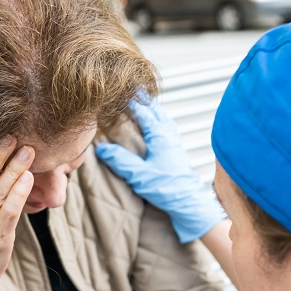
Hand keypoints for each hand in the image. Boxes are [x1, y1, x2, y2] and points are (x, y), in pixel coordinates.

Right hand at [96, 98, 222, 242]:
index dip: (131, 101)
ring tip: (143, 104)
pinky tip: (155, 127)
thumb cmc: (166, 188)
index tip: (120, 92)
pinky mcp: (176, 151)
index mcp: (160, 135)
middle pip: (156, 110)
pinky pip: (167, 128)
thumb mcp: (138, 174)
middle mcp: (169, 134)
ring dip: (152, 109)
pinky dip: (159, 120)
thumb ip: (120, 160)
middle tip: (132, 89)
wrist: (188, 202)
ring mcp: (175, 142)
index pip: (143, 111)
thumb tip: (102, 148)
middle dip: (143, 99)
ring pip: (163, 117)